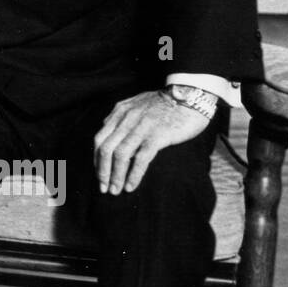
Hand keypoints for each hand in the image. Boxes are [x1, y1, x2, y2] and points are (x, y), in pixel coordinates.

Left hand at [93, 89, 212, 194]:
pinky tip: (131, 186)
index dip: (96, 159)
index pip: (99, 138)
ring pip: (120, 155)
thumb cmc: (166, 103)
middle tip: (103, 188)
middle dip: (102, 171)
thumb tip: (108, 129)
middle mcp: (127, 119)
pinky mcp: (158, 135)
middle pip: (105, 149)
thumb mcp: (137, 104)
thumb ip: (122, 116)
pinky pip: (140, 158)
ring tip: (115, 190)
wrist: (191, 96)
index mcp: (120, 112)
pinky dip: (133, 174)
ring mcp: (141, 127)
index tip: (99, 174)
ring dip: (115, 176)